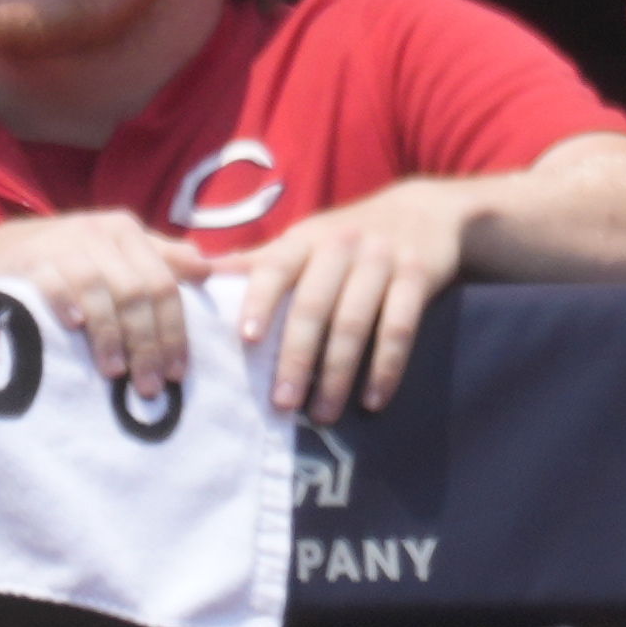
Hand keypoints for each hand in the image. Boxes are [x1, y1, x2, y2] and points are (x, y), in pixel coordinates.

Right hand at [0, 205, 217, 397]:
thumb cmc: (68, 261)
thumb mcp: (115, 254)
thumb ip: (160, 259)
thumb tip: (207, 269)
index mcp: (127, 233)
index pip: (164, 285)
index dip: (174, 331)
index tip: (177, 374)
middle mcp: (99, 233)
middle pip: (136, 291)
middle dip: (147, 342)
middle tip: (149, 386)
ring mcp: (62, 242)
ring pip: (99, 288)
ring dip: (110, 333)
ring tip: (115, 372)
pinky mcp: (27, 256)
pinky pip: (52, 279)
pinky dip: (66, 302)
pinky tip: (75, 327)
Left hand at [215, 174, 477, 422]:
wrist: (428, 212)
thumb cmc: (351, 236)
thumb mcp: (306, 239)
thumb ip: (260, 261)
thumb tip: (197, 274)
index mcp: (306, 238)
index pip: (276, 267)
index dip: (260, 301)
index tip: (247, 340)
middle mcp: (343, 244)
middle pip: (315, 305)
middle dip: (297, 357)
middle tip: (282, 403)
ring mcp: (382, 259)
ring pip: (356, 322)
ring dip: (338, 373)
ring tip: (323, 414)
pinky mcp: (419, 277)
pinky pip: (400, 328)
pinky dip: (386, 368)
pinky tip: (373, 400)